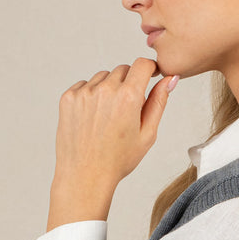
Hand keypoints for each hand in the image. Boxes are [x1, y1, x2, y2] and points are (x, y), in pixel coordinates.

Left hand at [49, 58, 178, 226]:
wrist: (85, 175)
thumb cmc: (118, 160)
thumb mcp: (147, 134)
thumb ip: (159, 102)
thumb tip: (170, 79)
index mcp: (128, 97)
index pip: (142, 64)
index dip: (150, 68)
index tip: (151, 75)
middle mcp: (105, 90)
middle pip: (123, 69)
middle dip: (129, 83)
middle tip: (127, 110)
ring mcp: (84, 93)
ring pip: (103, 77)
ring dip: (109, 89)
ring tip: (108, 117)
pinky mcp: (69, 97)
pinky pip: (85, 85)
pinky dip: (92, 95)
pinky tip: (94, 118)